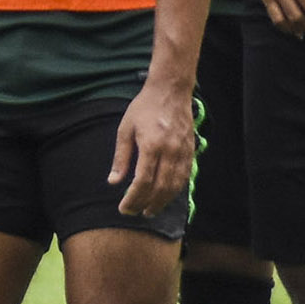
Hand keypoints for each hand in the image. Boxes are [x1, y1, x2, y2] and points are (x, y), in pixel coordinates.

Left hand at [106, 76, 196, 217]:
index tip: (124, 208)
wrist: (170, 90)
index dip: (133, 198)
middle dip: (147, 204)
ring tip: (150, 211)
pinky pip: (184, 177)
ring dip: (163, 202)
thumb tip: (114, 181)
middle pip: (160, 188)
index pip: (143, 181)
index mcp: (152, 145)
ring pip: (175, 186)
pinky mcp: (190, 150)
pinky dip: (175, 191)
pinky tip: (165, 196)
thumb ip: (121, 157)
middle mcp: (170, 151)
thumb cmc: (144, 107)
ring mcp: (183, 151)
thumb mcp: (125, 129)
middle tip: (135, 213)